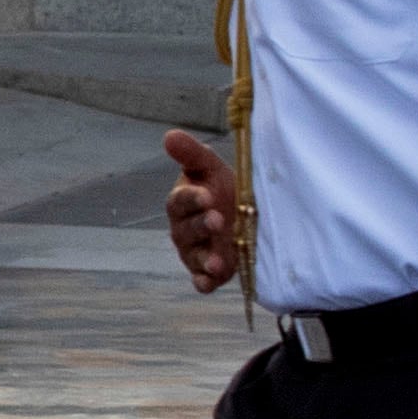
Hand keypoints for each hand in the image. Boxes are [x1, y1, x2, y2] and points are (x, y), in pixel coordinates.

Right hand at [164, 129, 242, 292]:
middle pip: (186, 229)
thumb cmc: (224, 188)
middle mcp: (184, 228)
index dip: (191, 198)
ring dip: (203, 258)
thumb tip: (169, 135)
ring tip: (217, 261)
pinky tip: (208, 283)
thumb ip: (191, 154)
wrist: (248, 215)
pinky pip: (201, 279)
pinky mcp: (209, 272)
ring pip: (193, 255)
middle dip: (201, 226)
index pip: (181, 199)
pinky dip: (203, 282)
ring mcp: (195, 251)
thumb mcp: (211, 168)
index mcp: (184, 201)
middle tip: (218, 221)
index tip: (207, 195)